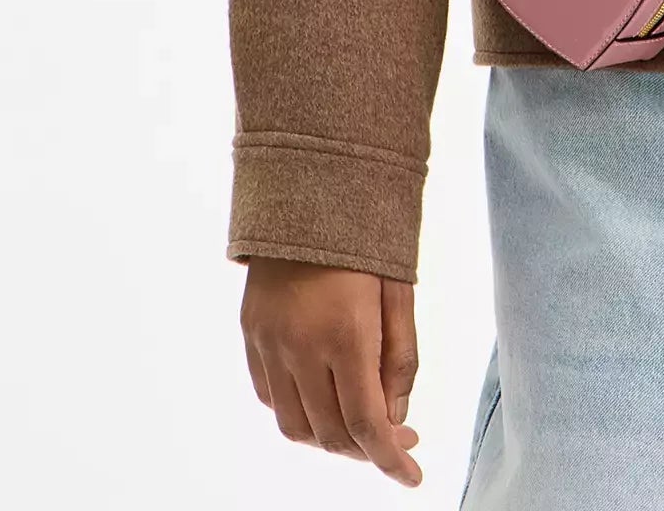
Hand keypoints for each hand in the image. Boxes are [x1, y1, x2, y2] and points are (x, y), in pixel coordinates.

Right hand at [241, 259, 423, 487]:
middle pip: (330, 433)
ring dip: (330, 439)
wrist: (309, 187)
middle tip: (398, 441)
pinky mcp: (251, 334)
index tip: (412, 476)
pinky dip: (299, 414)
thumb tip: (396, 420)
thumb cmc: (365, 237)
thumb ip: (400, 360)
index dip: (389, 460)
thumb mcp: (399, 292)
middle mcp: (300, 346)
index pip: (366, 423)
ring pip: (295, 425)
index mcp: (345, 334)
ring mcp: (269, 342)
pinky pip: (271, 397)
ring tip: (361, 426)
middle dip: (367, 450)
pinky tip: (324, 401)